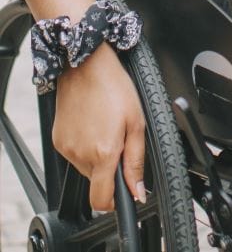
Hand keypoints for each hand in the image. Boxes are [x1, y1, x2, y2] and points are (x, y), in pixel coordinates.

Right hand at [53, 43, 146, 211]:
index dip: (115, 201)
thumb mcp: (136, 122)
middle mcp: (80, 155)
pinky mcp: (57, 141)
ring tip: (106, 127)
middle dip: (110, 168)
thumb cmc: (114, 88)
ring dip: (98, 157)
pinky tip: (92, 125)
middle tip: (119, 139)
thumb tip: (137, 190)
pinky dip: (84, 147)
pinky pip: (74, 155)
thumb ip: (136, 160)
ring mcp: (66, 149)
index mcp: (103, 153)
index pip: (102, 199)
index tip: (124, 192)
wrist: (85, 67)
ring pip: (86, 168)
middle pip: (97, 181)